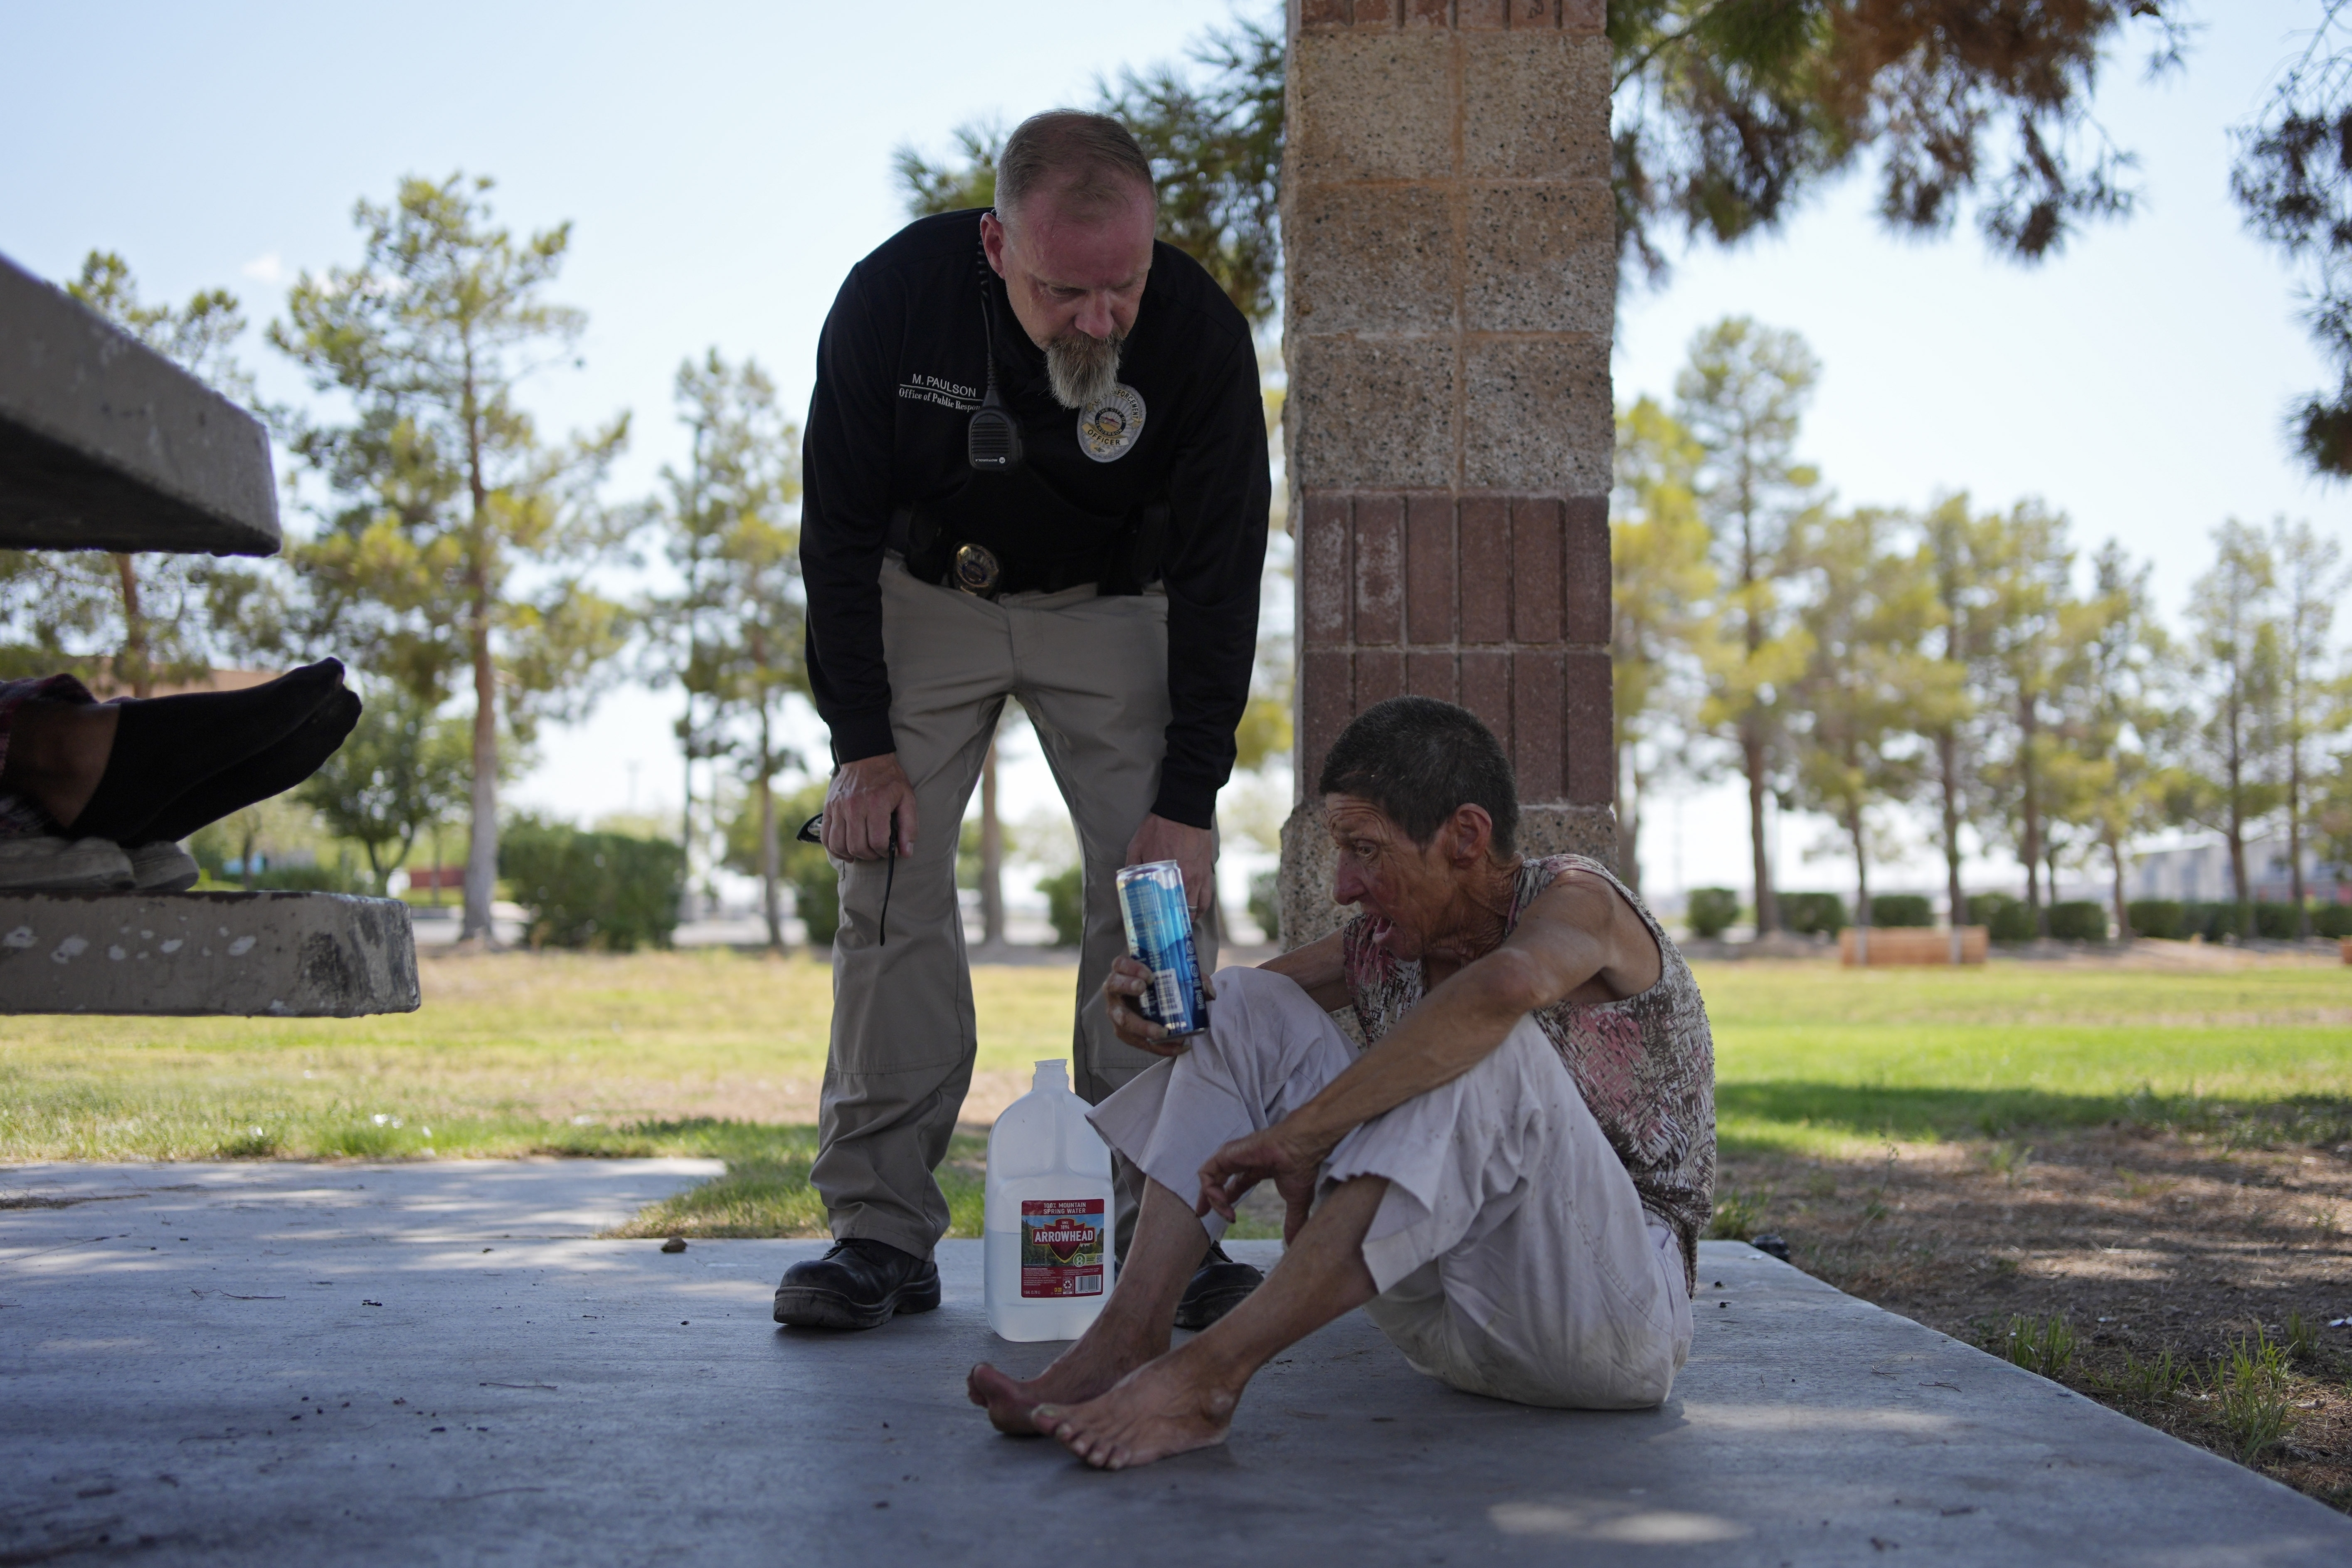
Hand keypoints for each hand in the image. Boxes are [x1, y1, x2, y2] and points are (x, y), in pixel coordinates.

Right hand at [823, 753, 917, 861]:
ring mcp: (838, 807)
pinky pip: (825, 837)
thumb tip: (906, 852)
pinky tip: (846, 852)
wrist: (865, 757)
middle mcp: (854, 806)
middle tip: (878, 851)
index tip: (890, 849)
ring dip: (853, 855)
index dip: (886, 851)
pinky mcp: (828, 808)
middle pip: (858, 846)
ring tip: (863, 852)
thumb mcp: (907, 798)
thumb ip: (909, 826)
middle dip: (871, 855)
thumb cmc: (889, 780)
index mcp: (876, 803)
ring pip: (839, 845)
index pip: (878, 841)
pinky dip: (835, 850)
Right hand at [1103, 955, 1189, 1056]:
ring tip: (1162, 1032)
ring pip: (1123, 1020)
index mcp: (1124, 971)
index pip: (1120, 964)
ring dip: (1142, 1026)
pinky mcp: (1124, 1032)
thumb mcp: (1176, 976)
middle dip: (1127, 986)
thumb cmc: (1162, 984)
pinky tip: (1177, 1048)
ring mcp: (1117, 1012)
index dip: (1131, 967)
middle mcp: (1115, 990)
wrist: (1152, 1001)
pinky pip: (1137, 1041)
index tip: (1148, 974)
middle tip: (1144, 988)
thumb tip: (1209, 992)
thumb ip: (1194, 979)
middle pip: (1114, 987)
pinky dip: (1158, 1047)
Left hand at [1125, 813, 1214, 919]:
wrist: (1184, 811)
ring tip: (1180, 924)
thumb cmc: (1158, 827)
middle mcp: (1182, 880)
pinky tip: (1196, 912)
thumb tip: (1126, 880)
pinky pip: (1207, 896)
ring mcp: (1197, 877)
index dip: (1158, 919)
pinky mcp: (1206, 872)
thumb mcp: (1137, 844)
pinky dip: (1202, 907)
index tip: (1152, 926)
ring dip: (1188, 917)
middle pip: (1180, 911)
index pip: (1161, 906)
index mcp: (1162, 875)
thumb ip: (1131, 865)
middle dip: (1174, 923)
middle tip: (1166, 928)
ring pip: (1196, 907)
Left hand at [1196, 1118, 1334, 1244]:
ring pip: (1210, 1178)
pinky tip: (1223, 1202)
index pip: (1235, 1184)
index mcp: (1257, 1168)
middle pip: (1216, 1180)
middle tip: (1202, 1215)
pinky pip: (1207, 1174)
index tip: (1229, 1218)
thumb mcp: (1296, 1200)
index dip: (1227, 1201)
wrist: (1301, 1148)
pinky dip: (1210, 1190)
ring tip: (1226, 1215)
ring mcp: (1232, 1156)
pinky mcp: (1226, 1154)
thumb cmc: (1300, 1167)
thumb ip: (1293, 1221)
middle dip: (1208, 1199)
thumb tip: (1293, 1243)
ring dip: (1214, 1200)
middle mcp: (1241, 1160)